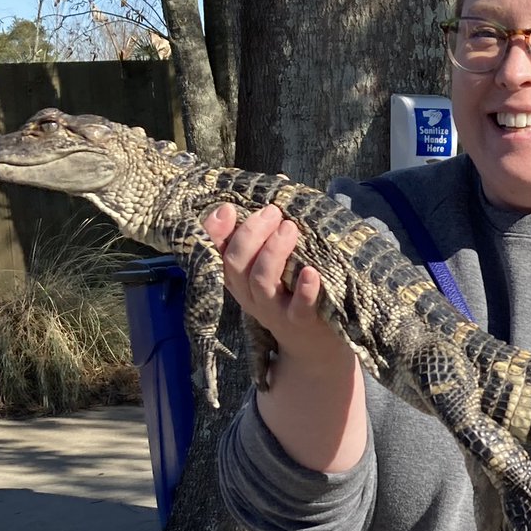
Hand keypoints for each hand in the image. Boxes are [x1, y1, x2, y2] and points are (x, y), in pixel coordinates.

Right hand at [203, 203, 347, 365]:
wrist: (315, 348)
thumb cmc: (296, 294)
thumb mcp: (279, 266)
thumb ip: (277, 229)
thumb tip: (283, 183)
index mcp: (240, 278)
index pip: (216, 253)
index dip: (215, 231)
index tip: (228, 208)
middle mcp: (250, 295)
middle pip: (236, 263)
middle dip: (251, 232)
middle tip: (274, 212)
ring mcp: (274, 311)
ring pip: (260, 281)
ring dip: (273, 251)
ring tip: (290, 229)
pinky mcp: (301, 323)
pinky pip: (298, 307)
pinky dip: (304, 289)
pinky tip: (311, 272)